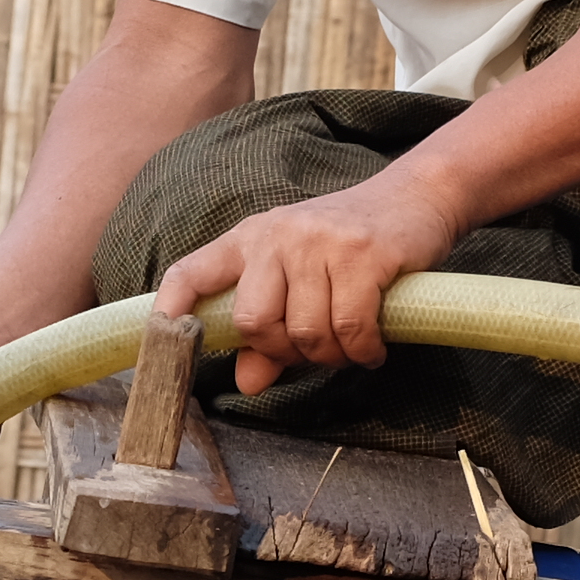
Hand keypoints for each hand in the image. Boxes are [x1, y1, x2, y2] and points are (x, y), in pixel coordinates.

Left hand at [157, 169, 459, 394]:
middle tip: (316, 351)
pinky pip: (350, 327)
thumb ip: (269, 335)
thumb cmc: (351, 247)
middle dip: (286, 351)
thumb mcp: (302, 280)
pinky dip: (363, 351)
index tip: (162, 340)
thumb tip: (246, 382)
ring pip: (305, 331)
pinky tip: (373, 347)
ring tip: (351, 347)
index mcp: (250, 240)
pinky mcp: (363, 254)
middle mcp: (277, 236)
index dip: (170, 309)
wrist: (417, 197)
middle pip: (255, 321)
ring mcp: (319, 242)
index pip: (192, 272)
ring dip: (332, 356)